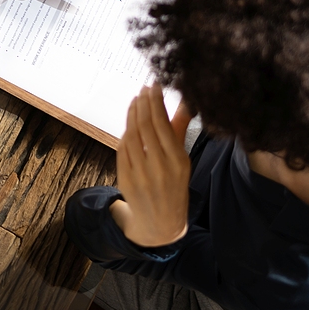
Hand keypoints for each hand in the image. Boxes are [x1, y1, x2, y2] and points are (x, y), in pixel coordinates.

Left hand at [107, 85, 192, 246]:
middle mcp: (160, 167)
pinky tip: (130, 122)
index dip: (155, 101)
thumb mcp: (183, 160)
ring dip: (132, 114)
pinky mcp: (126, 179)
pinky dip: (125, 132)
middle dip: (143, 103)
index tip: (153, 85)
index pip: (162, 123)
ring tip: (136, 101)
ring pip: (132, 134)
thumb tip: (186, 100)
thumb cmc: (174, 186)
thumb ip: (180, 128)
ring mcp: (141, 174)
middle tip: (143, 89)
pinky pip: (122, 149)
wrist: (160, 224)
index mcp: (178, 161)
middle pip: (146, 125)